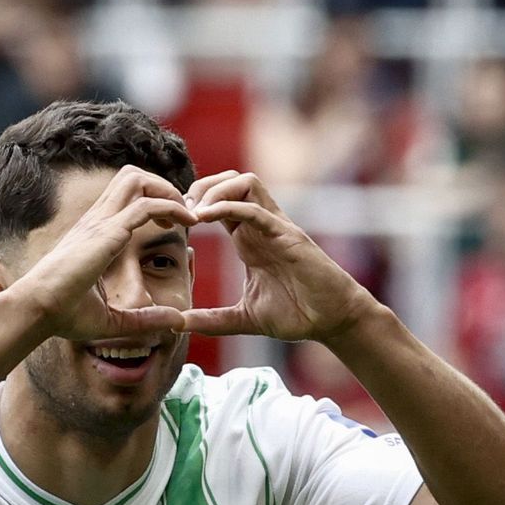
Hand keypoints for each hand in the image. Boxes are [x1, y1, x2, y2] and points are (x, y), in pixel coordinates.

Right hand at [12, 166, 197, 340]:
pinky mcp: (107, 233)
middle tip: (182, 214)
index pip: (124, 197)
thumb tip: (177, 322)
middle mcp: (96, 221)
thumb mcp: (115, 319)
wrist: (37, 311)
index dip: (153, 202)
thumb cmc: (64, 316)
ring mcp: (100, 223)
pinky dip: (170, 207)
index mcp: (94, 234)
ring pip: (137, 180)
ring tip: (185, 215)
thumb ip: (146, 319)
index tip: (172, 227)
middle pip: (132, 177)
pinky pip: (145, 205)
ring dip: (167, 191)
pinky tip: (187, 223)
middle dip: (162, 187)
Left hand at [181, 171, 372, 340]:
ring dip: (214, 190)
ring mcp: (276, 227)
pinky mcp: (288, 236)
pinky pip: (256, 209)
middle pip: (230, 180)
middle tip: (179, 212)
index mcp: (248, 238)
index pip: (218, 201)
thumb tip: (178, 324)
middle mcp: (261, 226)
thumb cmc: (296, 314)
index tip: (171, 222)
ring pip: (245, 183)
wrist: (333, 321)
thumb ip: (212, 320)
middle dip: (200, 187)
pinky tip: (205, 217)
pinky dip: (228, 206)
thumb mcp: (243, 319)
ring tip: (193, 212)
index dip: (193, 203)